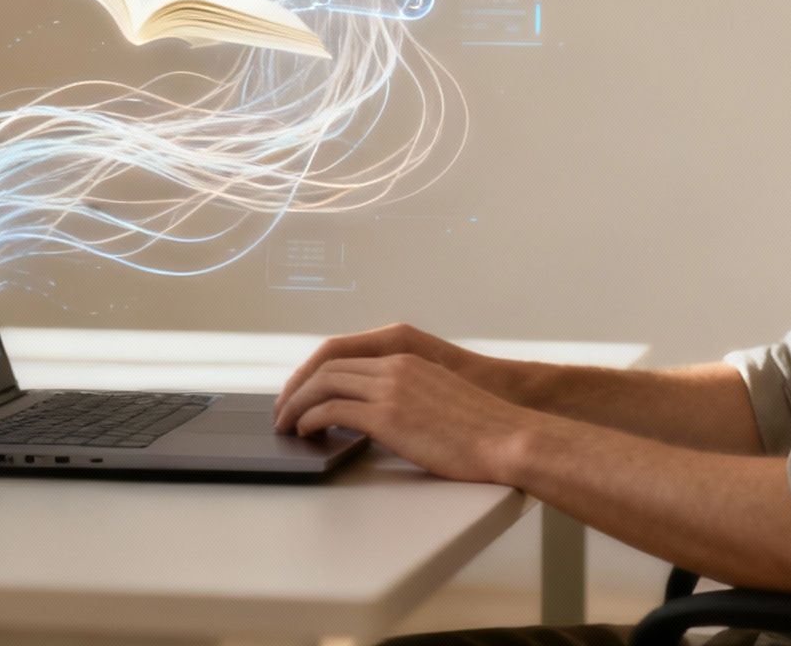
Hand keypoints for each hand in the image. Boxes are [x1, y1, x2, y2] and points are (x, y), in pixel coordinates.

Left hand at [273, 352, 542, 481]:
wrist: (508, 436)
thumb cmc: (483, 428)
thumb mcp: (440, 397)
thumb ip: (410, 395)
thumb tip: (385, 415)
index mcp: (406, 357)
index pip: (344, 353)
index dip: (315, 372)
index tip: (302, 392)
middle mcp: (395, 365)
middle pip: (327, 364)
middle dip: (298, 387)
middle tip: (283, 410)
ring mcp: (391, 387)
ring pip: (323, 384)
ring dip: (297, 405)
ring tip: (286, 425)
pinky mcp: (388, 415)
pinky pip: (332, 410)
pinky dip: (311, 420)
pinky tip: (306, 433)